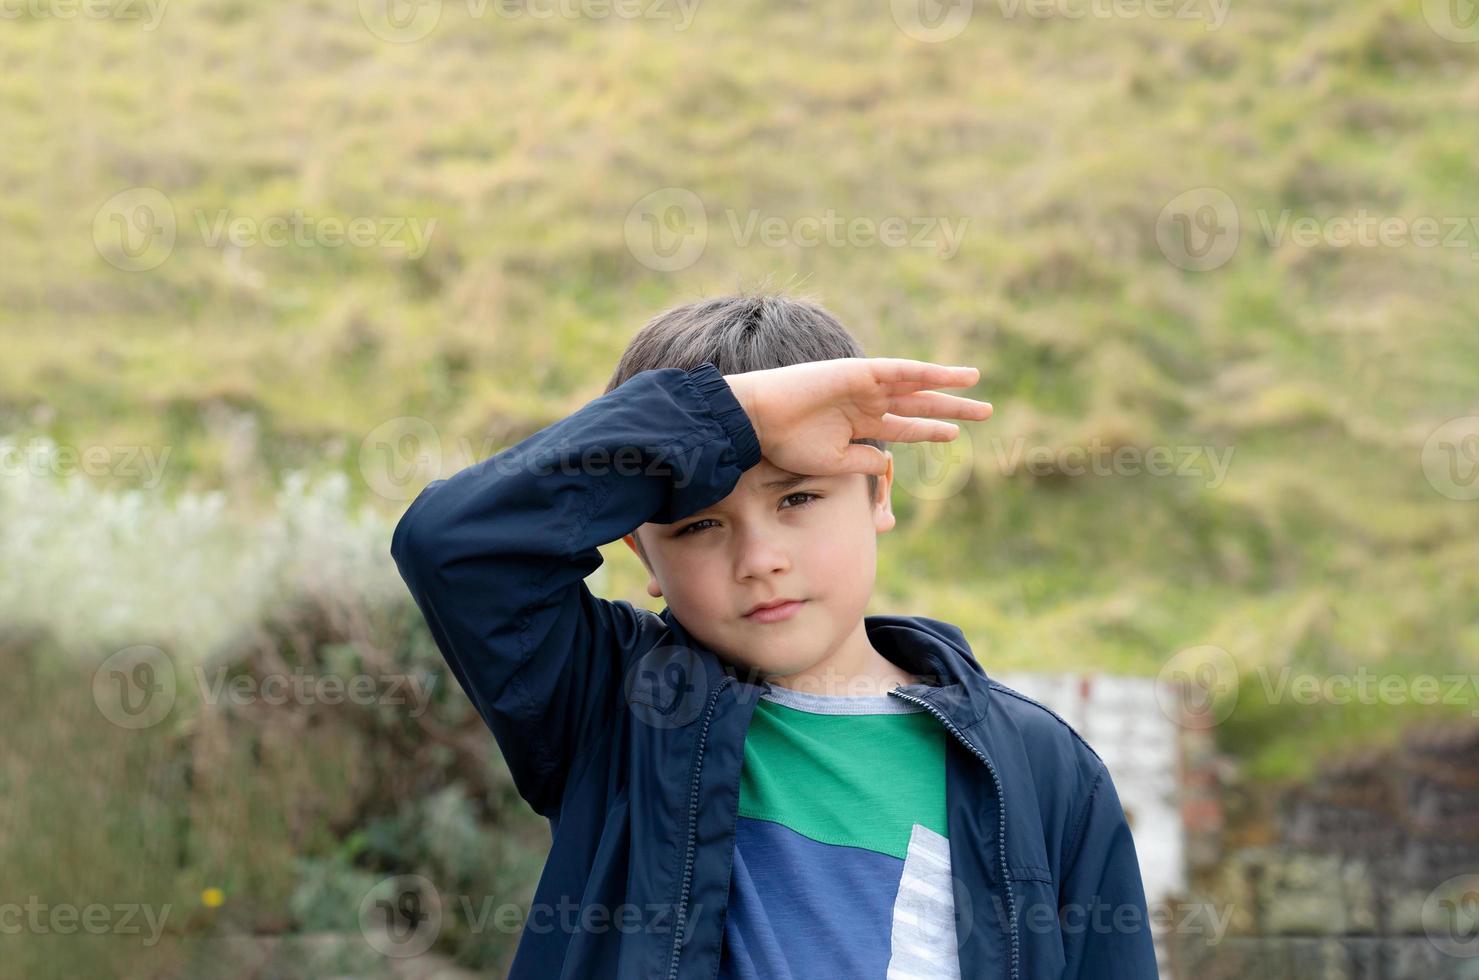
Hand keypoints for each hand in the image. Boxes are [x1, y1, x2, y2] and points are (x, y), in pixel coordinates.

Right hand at [722, 358, 991, 477]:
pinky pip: (901, 371)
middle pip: (918, 405)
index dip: (930, 431)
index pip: (904, 428)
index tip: (954, 435)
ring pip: (916, 385)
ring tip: (977, 383)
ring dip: (948, 385)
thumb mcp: (832, 463)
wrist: (759, 420)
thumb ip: (863, 463)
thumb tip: (888, 465)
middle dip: (951, 409)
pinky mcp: (861, 372)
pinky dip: (928, 372)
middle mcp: (867, 403)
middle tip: (985, 411)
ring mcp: (865, 386)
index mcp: (859, 426)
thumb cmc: (786, 443)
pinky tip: (953, 375)